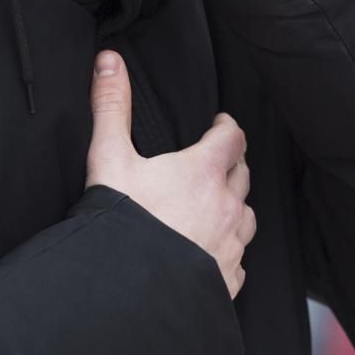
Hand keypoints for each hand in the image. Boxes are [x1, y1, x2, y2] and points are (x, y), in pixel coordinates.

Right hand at [84, 51, 254, 298]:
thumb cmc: (118, 224)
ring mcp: (230, 246)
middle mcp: (227, 206)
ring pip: (246, 216)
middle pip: (242, 174)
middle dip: (231, 164)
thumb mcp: (109, 159)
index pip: (233, 137)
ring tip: (215, 206)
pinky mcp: (227, 280)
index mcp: (205, 172)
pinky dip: (228, 250)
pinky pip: (238, 259)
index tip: (218, 124)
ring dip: (234, 207)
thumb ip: (111, 107)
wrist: (122, 294)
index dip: (227, 128)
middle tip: (214, 162)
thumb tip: (108, 61)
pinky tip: (210, 253)